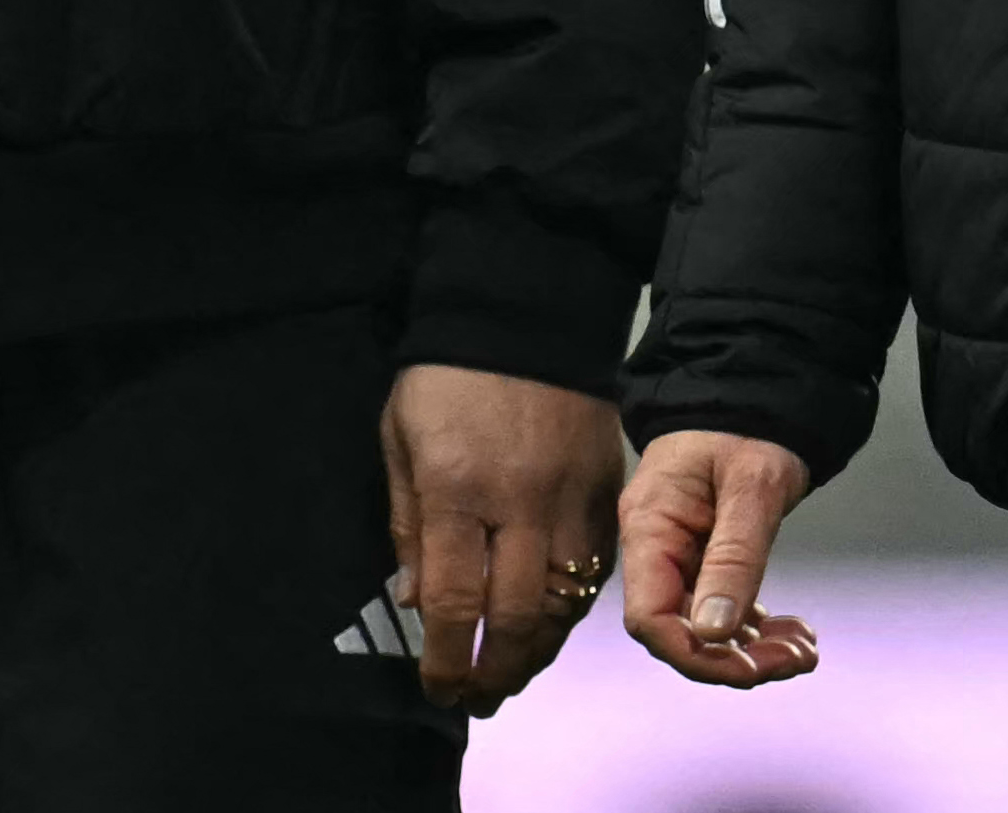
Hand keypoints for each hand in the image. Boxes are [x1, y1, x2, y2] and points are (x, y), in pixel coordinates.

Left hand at [380, 364, 625, 718]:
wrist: (524, 310)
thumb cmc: (446, 378)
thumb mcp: (400, 441)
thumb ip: (409, 525)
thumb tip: (418, 602)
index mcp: (457, 487)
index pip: (457, 600)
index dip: (448, 657)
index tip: (439, 688)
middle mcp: (520, 500)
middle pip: (518, 614)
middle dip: (496, 670)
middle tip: (477, 698)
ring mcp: (571, 495)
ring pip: (566, 599)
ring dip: (538, 650)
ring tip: (512, 674)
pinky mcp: (606, 486)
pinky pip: (597, 566)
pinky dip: (575, 606)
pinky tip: (552, 624)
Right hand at [618, 430, 821, 688]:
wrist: (757, 385)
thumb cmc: (750, 422)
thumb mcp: (751, 485)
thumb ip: (733, 557)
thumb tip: (713, 634)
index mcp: (650, 527)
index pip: (650, 618)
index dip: (695, 654)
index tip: (750, 668)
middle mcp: (656, 546)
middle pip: (679, 629)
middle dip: (736, 658)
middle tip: (797, 659)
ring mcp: (679, 552)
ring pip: (705, 624)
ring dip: (753, 648)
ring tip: (805, 651)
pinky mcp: (704, 553)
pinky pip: (723, 605)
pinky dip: (757, 627)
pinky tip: (792, 633)